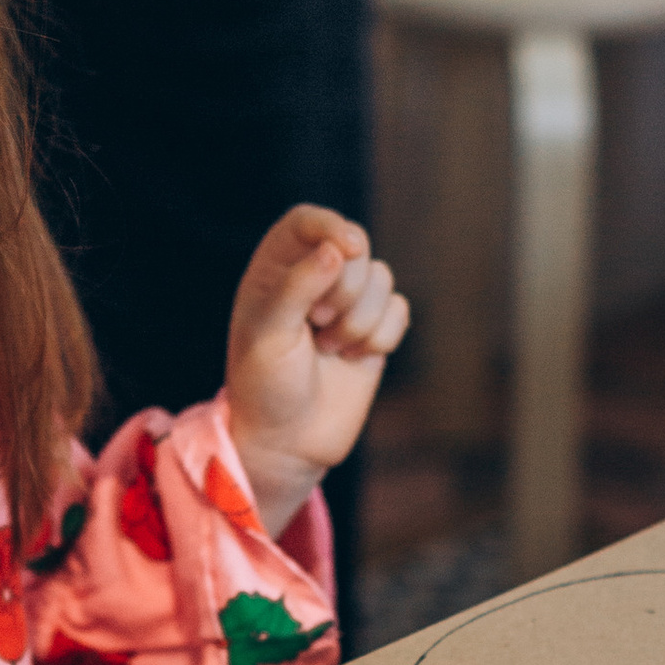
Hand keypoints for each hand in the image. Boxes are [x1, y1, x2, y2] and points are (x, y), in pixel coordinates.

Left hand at [223, 204, 408, 541]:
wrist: (287, 442)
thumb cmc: (264, 386)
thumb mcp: (268, 335)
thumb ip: (297, 287)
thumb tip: (335, 249)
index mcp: (275, 268)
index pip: (307, 221)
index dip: (331, 226)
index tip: (347, 248)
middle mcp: (312, 278)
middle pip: (355, 247)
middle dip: (345, 289)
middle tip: (316, 325)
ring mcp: (346, 303)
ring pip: (382, 278)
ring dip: (360, 319)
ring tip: (329, 349)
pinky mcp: (373, 330)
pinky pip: (399, 310)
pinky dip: (380, 336)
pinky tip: (353, 359)